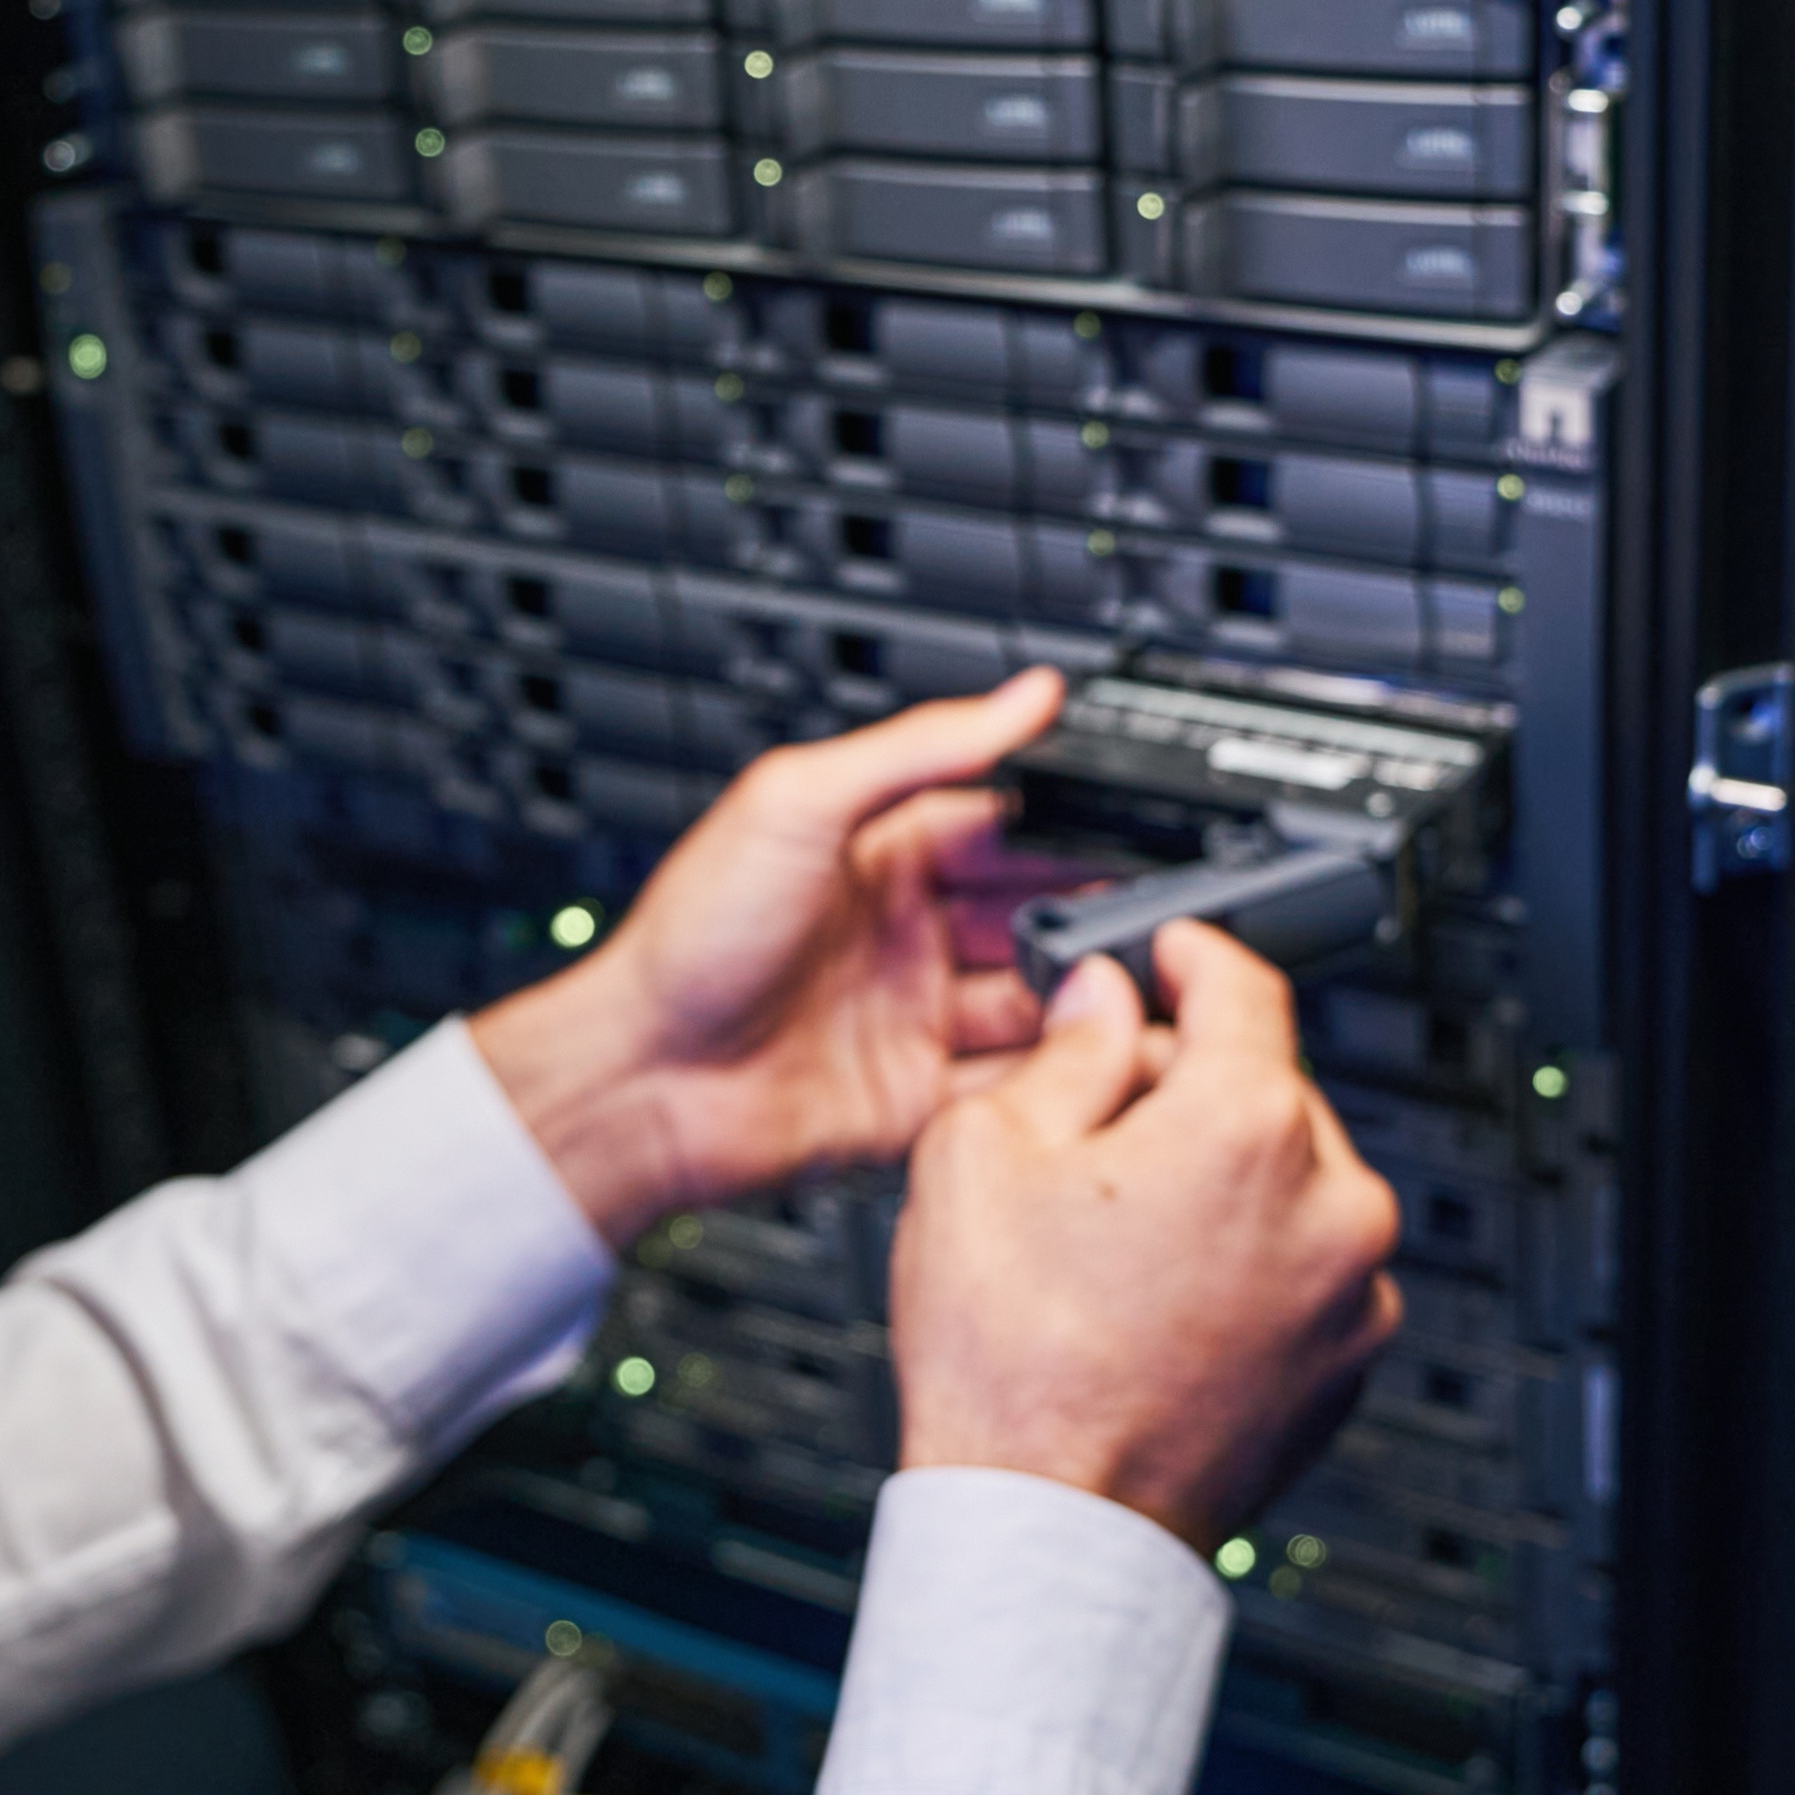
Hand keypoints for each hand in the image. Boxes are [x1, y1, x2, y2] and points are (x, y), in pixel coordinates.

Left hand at [468, 672, 1078, 1245]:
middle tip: (1150, 917)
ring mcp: (915, 1018)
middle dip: (1090, 915)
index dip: (1069, 831)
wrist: (644, 1076)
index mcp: (883, 856)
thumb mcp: (801, 803)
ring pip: (1037, 1003)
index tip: (1136, 831)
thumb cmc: (692, 937)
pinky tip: (1087, 1058)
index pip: (1006, 829)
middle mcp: (906, 935)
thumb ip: (919, 747)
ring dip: (1082, 997)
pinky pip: (1009, 1086)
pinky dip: (1053, 1078)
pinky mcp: (918, 1099)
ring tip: (1127, 989)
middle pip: (1035, 916)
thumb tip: (1021, 695)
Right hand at [888, 923, 1401, 1545]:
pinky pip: (1303, 1265)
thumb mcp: (983, 1156)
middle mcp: (1331, 1202)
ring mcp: (1353, 1290)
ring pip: (1287, 1181)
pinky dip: (1248, 1257)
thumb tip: (1103, 1007)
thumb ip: (1063, 1052)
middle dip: (1185, 1086)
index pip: (1243, 986)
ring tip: (1112, 1234)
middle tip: (1094, 1121)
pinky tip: (1156, 1295)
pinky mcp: (1349, 1360)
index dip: (1191, 953)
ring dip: (1218, 1176)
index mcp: (1249, 1128)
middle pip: (1264, 1087)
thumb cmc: (1015, 1367)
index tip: (1173, 953)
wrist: (1054, 1528)